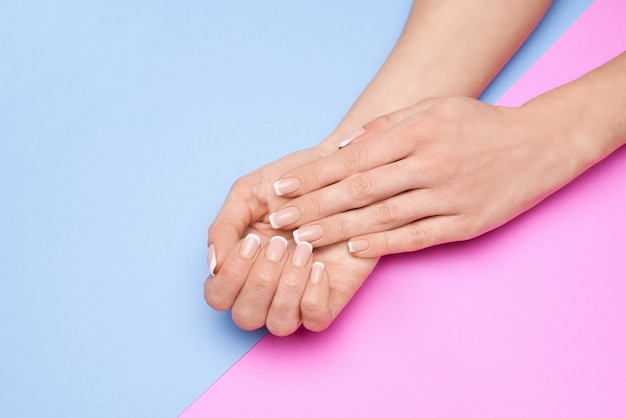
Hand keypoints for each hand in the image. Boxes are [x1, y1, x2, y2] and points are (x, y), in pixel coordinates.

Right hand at [204, 145, 377, 335]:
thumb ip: (224, 226)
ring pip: (279, 324)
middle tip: (279, 242)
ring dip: (286, 288)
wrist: (339, 174)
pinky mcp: (331, 297)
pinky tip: (320, 265)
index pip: (218, 296)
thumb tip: (212, 264)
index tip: (253, 240)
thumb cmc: (291, 185)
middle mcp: (266, 289)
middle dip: (260, 281)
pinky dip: (313, 295)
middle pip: (245, 316)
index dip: (231, 275)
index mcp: (240, 267)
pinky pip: (315, 321)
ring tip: (303, 249)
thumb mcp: (248, 193)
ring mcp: (298, 297)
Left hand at [269, 97, 588, 256]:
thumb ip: (387, 126)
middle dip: (314, 205)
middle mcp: (430, 163)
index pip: (354, 157)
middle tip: (278, 221)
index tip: (283, 188)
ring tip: (303, 238)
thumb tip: (343, 147)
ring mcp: (448, 196)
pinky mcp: (465, 224)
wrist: (539, 145)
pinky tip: (353, 249)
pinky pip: (416, 237)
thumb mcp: (434, 109)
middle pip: (361, 189)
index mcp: (418, 132)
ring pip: (383, 216)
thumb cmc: (478, 124)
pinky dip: (383, 244)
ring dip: (338, 228)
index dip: (314, 175)